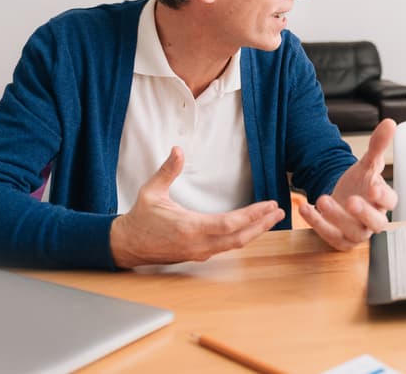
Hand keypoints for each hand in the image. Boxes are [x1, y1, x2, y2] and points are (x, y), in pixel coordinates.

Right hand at [110, 146, 283, 267]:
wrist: (126, 245)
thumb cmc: (139, 218)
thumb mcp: (151, 191)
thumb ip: (168, 171)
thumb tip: (178, 149)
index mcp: (189, 228)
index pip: (230, 224)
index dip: (253, 215)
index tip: (270, 205)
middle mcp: (198, 244)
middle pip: (240, 237)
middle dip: (262, 224)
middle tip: (280, 211)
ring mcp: (199, 252)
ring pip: (235, 244)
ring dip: (256, 231)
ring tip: (272, 219)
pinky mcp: (198, 255)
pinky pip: (226, 246)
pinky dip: (242, 236)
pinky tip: (252, 228)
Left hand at [299, 119, 398, 250]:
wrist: (343, 196)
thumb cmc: (359, 183)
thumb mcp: (367, 162)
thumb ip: (378, 144)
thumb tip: (389, 123)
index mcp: (383, 201)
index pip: (390, 201)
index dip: (383, 196)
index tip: (374, 187)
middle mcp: (373, 219)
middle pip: (376, 223)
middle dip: (363, 213)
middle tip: (352, 201)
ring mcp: (357, 232)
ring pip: (352, 232)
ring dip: (336, 217)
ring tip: (322, 199)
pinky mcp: (340, 240)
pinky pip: (330, 236)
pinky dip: (317, 224)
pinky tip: (305, 207)